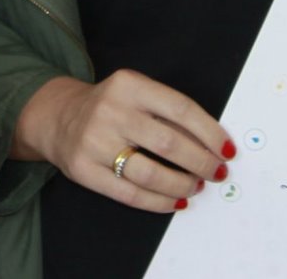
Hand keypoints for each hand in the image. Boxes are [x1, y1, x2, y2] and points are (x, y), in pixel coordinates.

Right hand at [11, 70, 230, 212]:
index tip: (227, 149)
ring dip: (182, 185)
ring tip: (195, 186)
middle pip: (169, 144)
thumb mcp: (135, 92)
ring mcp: (94, 142)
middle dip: (201, 162)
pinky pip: (130, 194)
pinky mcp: (84, 170)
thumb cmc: (110, 106)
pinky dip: (159, 202)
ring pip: (151, 173)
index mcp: (129, 85)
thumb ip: (168, 111)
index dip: (210, 133)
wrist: (58, 116)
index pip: (181, 109)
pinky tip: (175, 201)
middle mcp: (110, 110)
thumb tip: (213, 144)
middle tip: (216, 172)